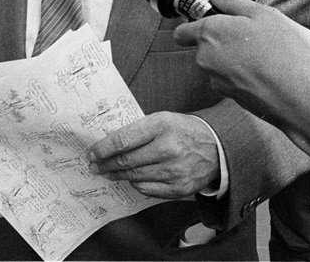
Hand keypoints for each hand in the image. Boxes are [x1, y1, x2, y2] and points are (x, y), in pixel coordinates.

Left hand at [88, 112, 218, 198]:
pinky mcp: (180, 188)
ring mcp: (175, 171)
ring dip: (117, 175)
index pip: (123, 140)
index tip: (92, 153)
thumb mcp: (161, 119)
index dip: (103, 149)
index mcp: (162, 126)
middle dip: (105, 164)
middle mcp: (169, 149)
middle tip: (94, 166)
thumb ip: (137, 130)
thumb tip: (108, 144)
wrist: (217, 147)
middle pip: (126, 161)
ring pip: (135, 177)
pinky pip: (148, 189)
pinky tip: (131, 179)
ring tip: (107, 172)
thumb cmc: (183, 130)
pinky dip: (136, 184)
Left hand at [173, 0, 309, 130]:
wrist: (307, 100)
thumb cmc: (289, 53)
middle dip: (222, 41)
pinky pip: (231, 81)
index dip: (197, 24)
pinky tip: (268, 75)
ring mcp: (216, 81)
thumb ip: (232, 1)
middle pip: (203, 47)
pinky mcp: (230, 98)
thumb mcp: (264, 14)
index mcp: (210, 32)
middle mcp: (205, 58)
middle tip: (254, 37)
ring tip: (266, 56)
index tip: (217, 21)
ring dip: (235, 59)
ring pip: (218, 65)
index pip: (183, 31)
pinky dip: (244, 77)